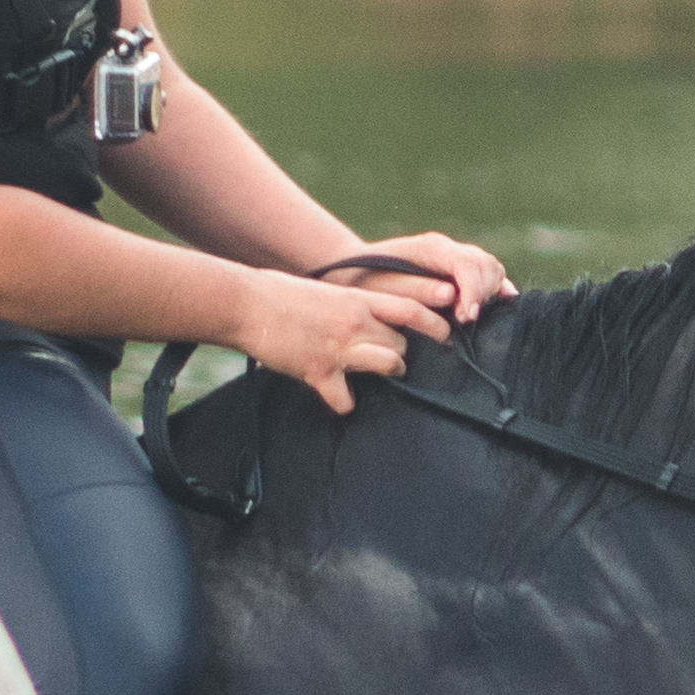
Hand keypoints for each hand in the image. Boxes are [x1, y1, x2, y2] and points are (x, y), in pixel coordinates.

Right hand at [231, 267, 448, 415]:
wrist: (248, 304)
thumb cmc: (281, 293)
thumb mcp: (326, 291)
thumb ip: (351, 304)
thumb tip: (366, 313)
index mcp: (358, 300)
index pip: (411, 310)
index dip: (434, 323)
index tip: (446, 334)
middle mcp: (356, 323)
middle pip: (402, 343)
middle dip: (402, 353)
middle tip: (394, 358)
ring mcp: (339, 348)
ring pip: (389, 364)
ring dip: (386, 371)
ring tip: (377, 373)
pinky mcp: (319, 371)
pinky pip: (344, 399)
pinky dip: (344, 403)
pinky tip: (339, 399)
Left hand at [348, 229, 512, 325]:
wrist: (354, 271)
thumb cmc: (365, 282)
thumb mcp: (383, 288)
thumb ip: (416, 290)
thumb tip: (451, 294)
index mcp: (430, 247)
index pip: (466, 263)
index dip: (473, 291)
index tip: (467, 318)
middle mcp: (447, 247)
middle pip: (484, 264)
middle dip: (483, 293)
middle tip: (464, 322)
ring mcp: (455, 256)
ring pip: (490, 267)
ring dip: (490, 292)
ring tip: (470, 316)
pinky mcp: (458, 270)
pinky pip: (488, 273)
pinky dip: (496, 288)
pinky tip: (500, 304)